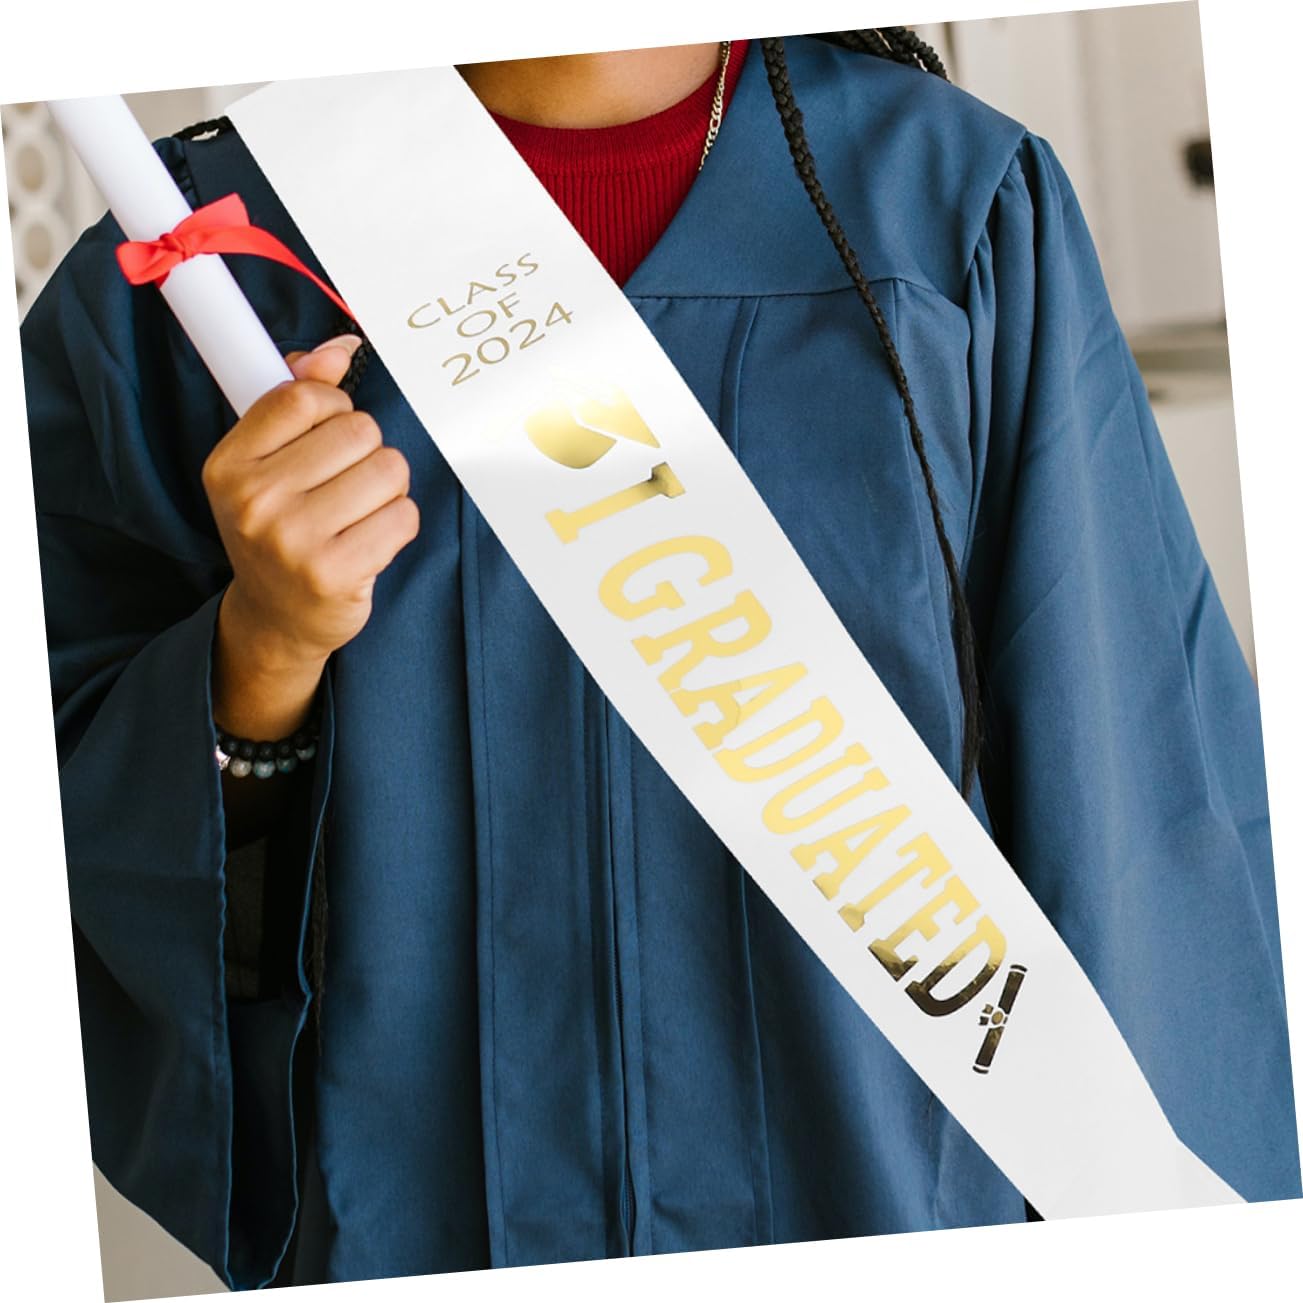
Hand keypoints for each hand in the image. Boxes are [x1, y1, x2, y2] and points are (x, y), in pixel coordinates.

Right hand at [205, 334, 419, 737]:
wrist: (276, 616)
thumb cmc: (279, 524)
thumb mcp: (268, 460)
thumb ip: (298, 396)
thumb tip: (342, 346)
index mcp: (229, 464)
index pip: (307, 397)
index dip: (334, 409)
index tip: (326, 437)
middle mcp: (254, 501)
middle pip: (359, 430)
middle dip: (366, 452)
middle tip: (344, 486)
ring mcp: (292, 541)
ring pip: (389, 470)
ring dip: (387, 490)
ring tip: (357, 514)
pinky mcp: (334, 574)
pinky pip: (403, 516)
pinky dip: (397, 524)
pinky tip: (369, 541)